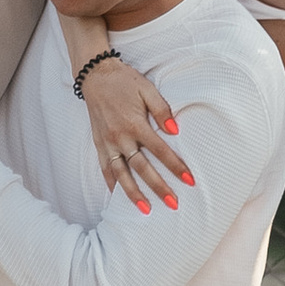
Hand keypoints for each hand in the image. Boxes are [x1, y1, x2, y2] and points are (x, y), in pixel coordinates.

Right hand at [80, 53, 192, 211]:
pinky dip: (111, 183)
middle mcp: (121, 137)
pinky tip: (117, 196)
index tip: (189, 181)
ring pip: (121, 174)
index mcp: (135, 124)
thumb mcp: (147, 89)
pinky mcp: (99, 143)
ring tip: (145, 210)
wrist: (95, 75)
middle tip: (173, 204)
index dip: (175, 166)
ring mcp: (108, 142)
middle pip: (142, 168)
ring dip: (133, 193)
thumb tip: (175, 131)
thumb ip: (162, 110)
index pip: (160, 150)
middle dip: (158, 187)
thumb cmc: (125, 82)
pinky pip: (105, 168)